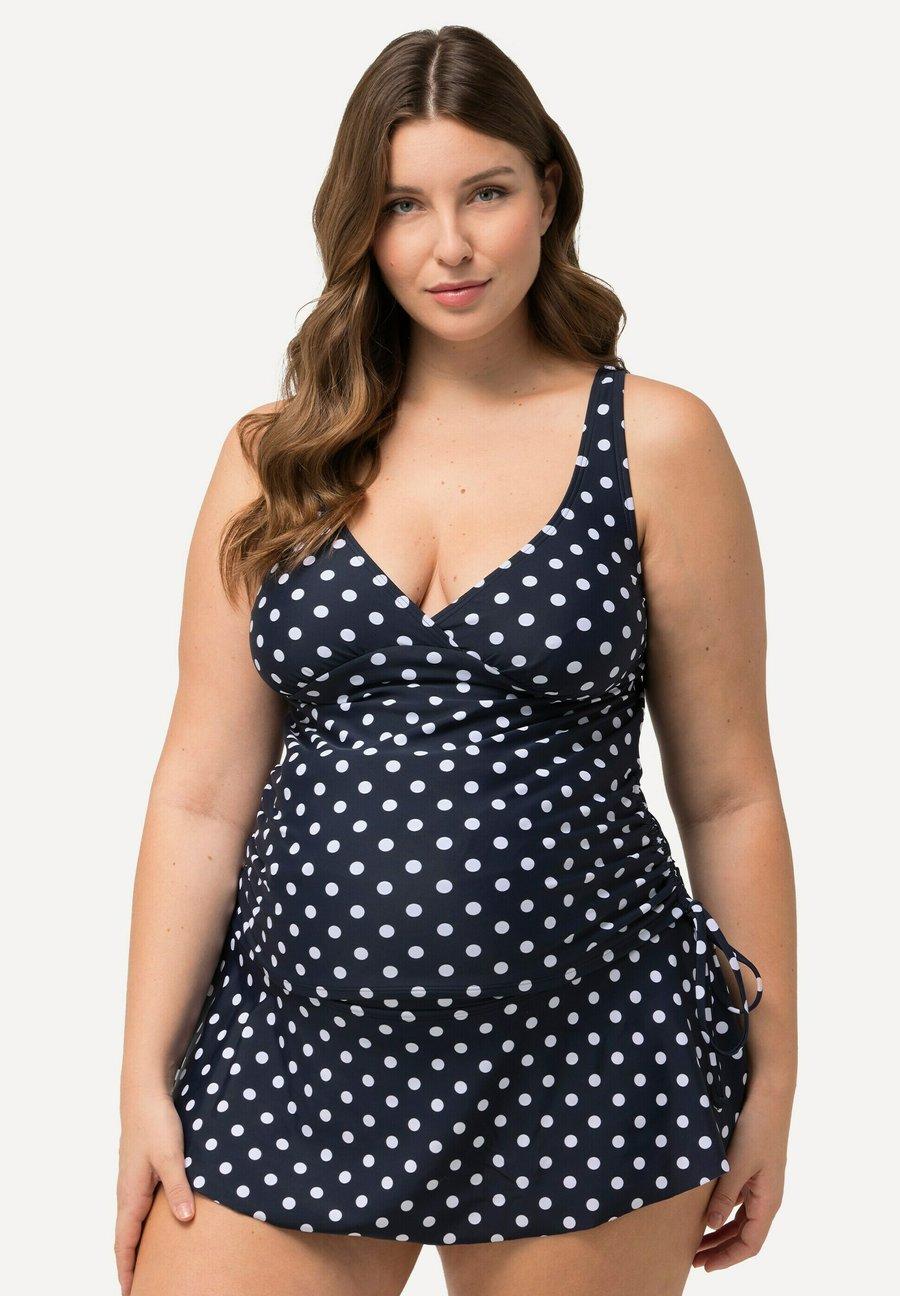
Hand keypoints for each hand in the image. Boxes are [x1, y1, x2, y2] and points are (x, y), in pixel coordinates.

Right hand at [115, 1090, 195, 1294]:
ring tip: (147, 1266)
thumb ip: (178, 1188)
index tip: (131, 1293)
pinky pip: (139, 1208)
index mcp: (130, 1194)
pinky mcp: (141, 1171)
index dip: (127, 1270)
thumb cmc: (155, 1122)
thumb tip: (185, 1221)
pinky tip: (157, 1226)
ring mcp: (133, 1182)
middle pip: (126, 1238)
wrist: (145, 1092)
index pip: (124, 1243)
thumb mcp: (171, 1155)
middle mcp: (128, 1192)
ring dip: (136, 1246)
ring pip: (132, 1223)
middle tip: (139, 1287)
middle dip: (130, 1265)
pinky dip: (143, 1226)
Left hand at [691, 1082, 789, 1271]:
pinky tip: (706, 1212)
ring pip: (741, 1219)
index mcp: (768, 1201)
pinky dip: (723, 1212)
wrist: (769, 1096)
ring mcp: (761, 1184)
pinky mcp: (754, 1170)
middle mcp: (767, 1197)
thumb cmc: (756, 1129)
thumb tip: (711, 1227)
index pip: (750, 1244)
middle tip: (694, 1259)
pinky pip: (739, 1202)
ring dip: (721, 1232)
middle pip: (745, 1235)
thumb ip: (724, 1197)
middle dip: (721, 1249)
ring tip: (697, 1241)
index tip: (705, 1266)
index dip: (728, 1258)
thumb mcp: (737, 1165)